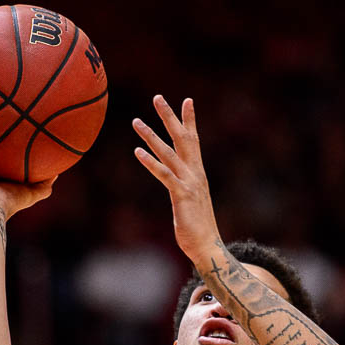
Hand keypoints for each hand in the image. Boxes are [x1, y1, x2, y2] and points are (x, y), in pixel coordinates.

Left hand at [132, 95, 220, 262]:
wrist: (208, 246)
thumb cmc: (197, 227)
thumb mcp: (189, 201)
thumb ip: (182, 187)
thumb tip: (176, 183)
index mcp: (197, 173)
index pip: (193, 141)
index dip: (189, 120)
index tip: (187, 100)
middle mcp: (195, 174)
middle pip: (182, 138)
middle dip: (170, 117)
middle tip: (158, 97)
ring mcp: (189, 183)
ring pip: (169, 153)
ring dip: (151, 136)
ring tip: (136, 121)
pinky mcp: (182, 195)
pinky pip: (164, 174)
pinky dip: (151, 162)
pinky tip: (137, 151)